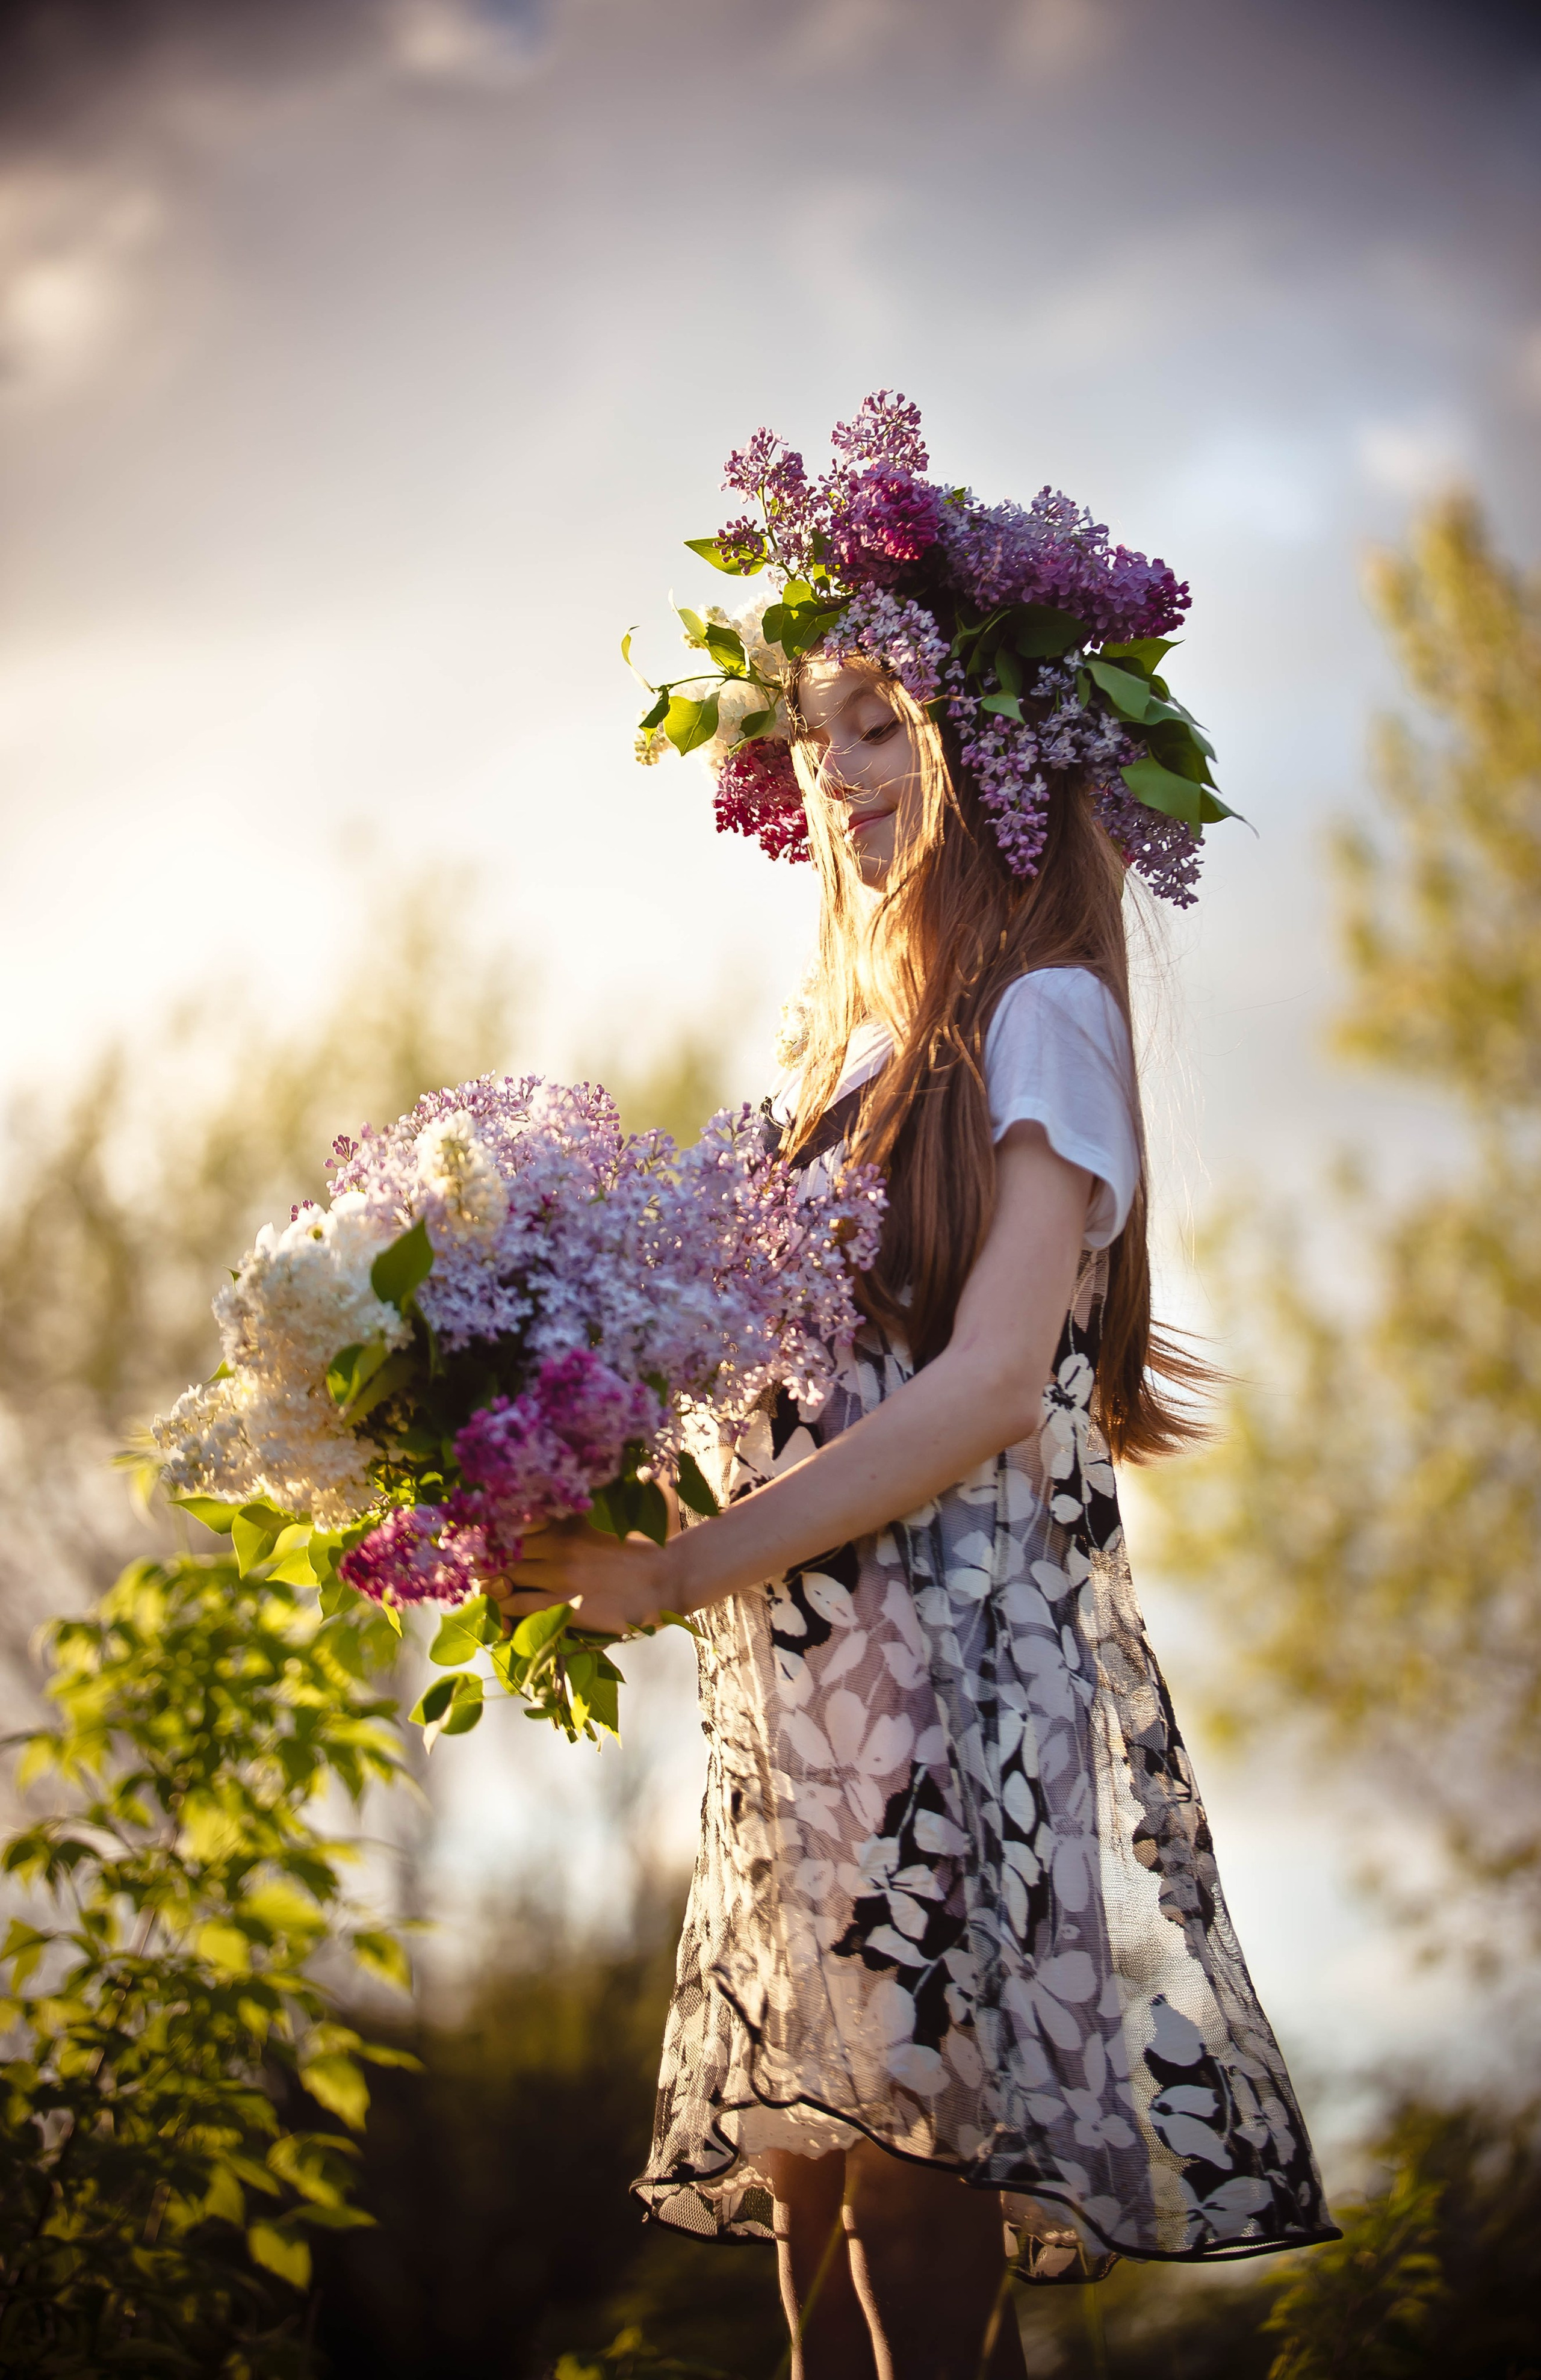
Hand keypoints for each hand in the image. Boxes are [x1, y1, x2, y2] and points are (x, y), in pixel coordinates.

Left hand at [488, 1516, 677, 1639]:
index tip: (479, 1540)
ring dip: (489, 1587)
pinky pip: (519, 1607)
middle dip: (484, 1561)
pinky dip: (503, 1611)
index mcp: (566, 1524)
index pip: (513, 1523)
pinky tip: (499, 1615)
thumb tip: (560, 1504)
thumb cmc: (639, 1550)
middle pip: (501, 1551)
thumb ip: (576, 1516)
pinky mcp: (564, 1606)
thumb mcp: (605, 1522)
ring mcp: (559, 1578)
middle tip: (473, 1571)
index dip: (492, 1533)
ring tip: (484, 1593)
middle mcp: (556, 1547)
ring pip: (504, 1579)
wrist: (666, 1578)